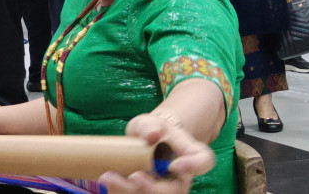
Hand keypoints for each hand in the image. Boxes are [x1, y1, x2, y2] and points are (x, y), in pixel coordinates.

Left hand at [98, 114, 214, 193]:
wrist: (145, 142)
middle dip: (153, 188)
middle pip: (176, 190)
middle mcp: (181, 177)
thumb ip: (151, 126)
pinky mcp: (147, 192)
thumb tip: (153, 134)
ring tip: (108, 178)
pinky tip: (105, 182)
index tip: (175, 164)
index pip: (203, 161)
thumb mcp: (151, 122)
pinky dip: (120, 191)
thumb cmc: (153, 130)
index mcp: (190, 155)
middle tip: (134, 177)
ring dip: (130, 191)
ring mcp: (165, 188)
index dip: (193, 166)